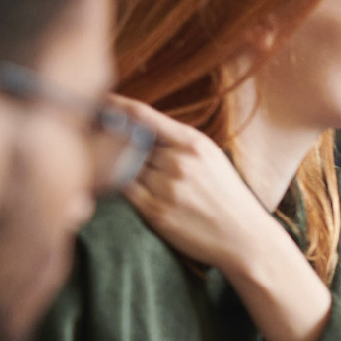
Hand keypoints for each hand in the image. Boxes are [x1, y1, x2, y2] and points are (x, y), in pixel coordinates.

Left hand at [113, 96, 291, 274]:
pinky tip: (120, 188)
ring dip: (114, 167)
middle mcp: (179, 162)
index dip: (114, 106)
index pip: (142, 116)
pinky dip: (117, 187)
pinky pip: (124, 192)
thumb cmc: (226, 196)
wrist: (245, 238)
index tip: (97, 103)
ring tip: (114, 170)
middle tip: (94, 138)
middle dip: (111, 140)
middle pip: (127, 142)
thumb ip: (176, 142)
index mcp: (194, 143)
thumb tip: (133, 127)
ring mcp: (167, 188)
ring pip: (122, 167)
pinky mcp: (156, 212)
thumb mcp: (210, 157)